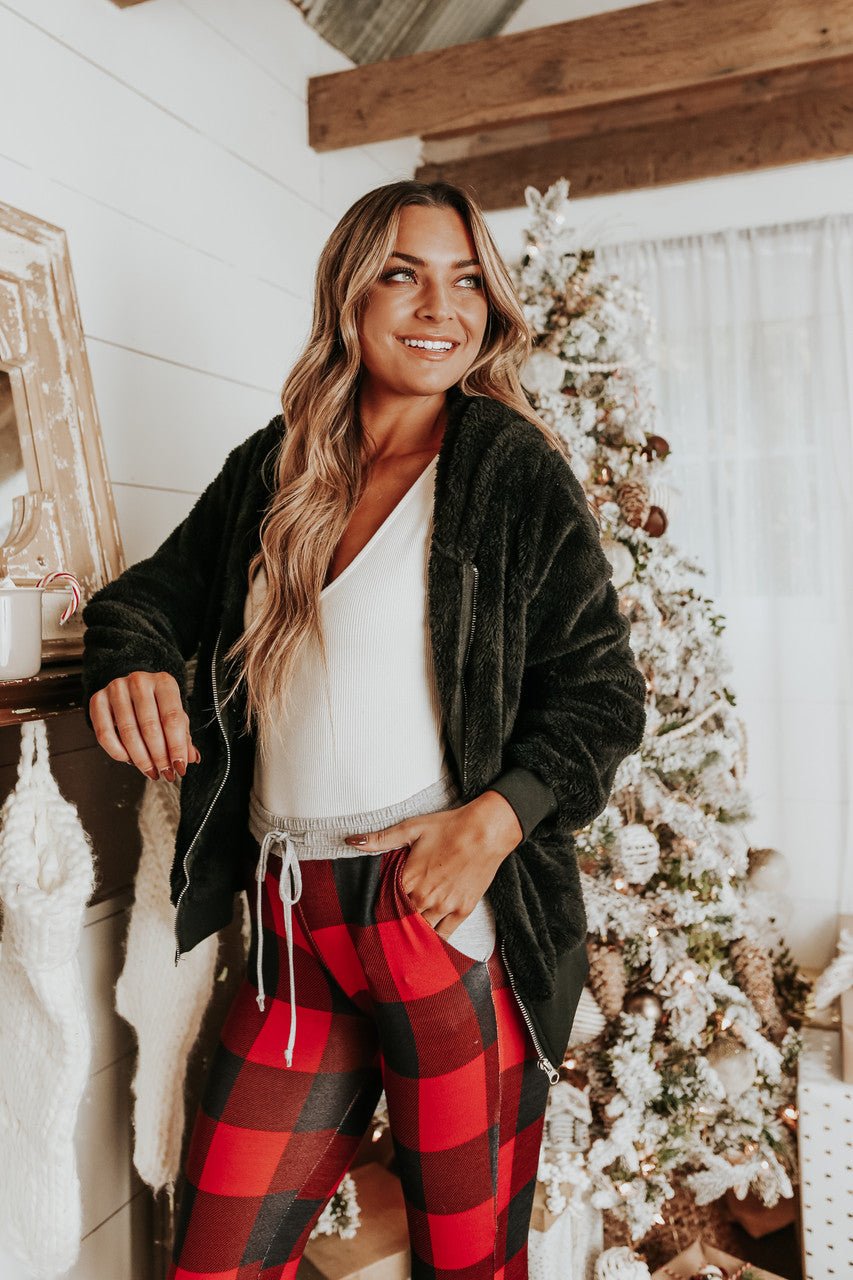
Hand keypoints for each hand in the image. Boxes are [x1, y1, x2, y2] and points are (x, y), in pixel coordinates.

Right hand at [89, 671, 200, 782]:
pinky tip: (129, 760)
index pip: (173, 718)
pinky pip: (104, 734)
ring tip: (150, 770)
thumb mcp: (172, 713)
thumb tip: (191, 758)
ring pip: (128, 732)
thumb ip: (182, 735)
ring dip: (141, 758)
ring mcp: (116, 689)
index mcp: (164, 682)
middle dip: (159, 756)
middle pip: (150, 727)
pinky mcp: (97, 700)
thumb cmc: (154, 702)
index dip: (176, 747)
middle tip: (164, 773)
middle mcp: (139, 682)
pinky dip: (118, 752)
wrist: (128, 687)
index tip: (179, 767)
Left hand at [344, 789, 522, 938]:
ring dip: (412, 935)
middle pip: (402, 921)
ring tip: (403, 942)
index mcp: (409, 878)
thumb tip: (351, 841)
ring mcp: (445, 906)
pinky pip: (445, 934)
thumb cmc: (449, 827)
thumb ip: (380, 839)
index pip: (385, 904)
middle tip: (384, 936)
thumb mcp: (411, 828)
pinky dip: (434, 941)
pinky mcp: (463, 910)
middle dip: (394, 926)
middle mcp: (425, 897)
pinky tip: (426, 945)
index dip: (378, 911)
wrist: (486, 831)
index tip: (371, 917)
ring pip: (422, 931)